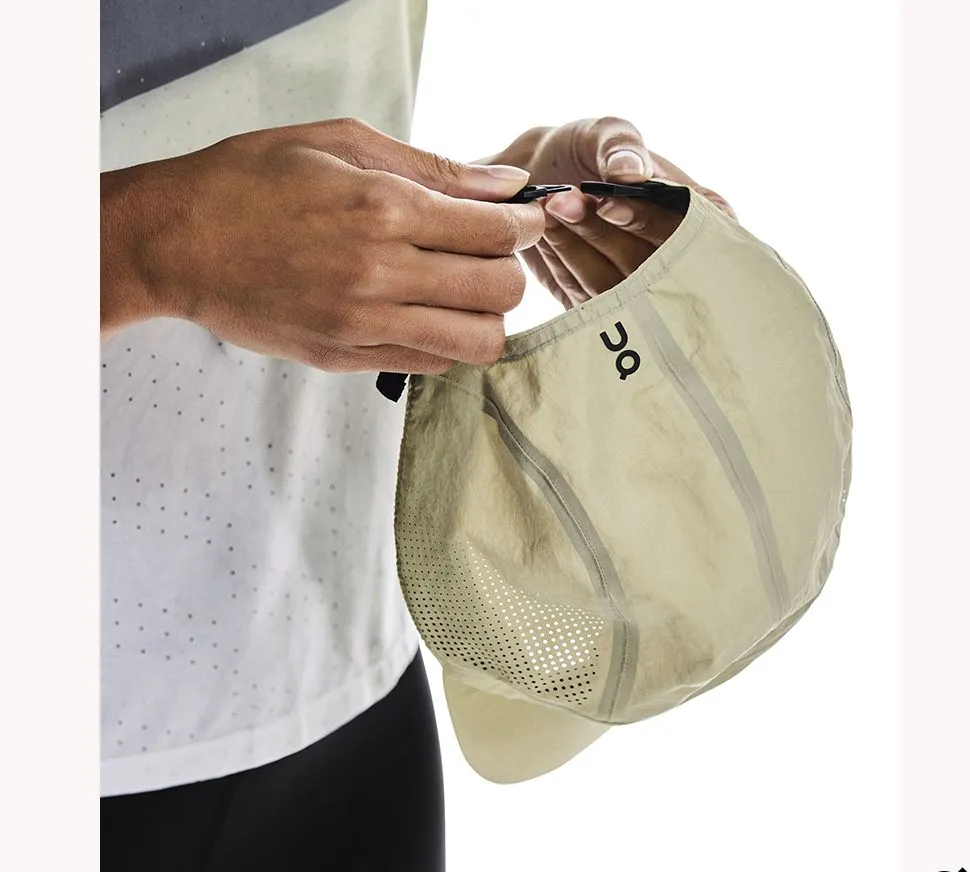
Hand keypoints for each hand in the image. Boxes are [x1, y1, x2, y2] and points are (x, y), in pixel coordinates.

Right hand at [100, 118, 545, 372]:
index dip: (524, 226)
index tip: (525, 221)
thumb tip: (503, 185)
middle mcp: (379, 273)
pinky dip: (446, 341)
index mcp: (382, 208)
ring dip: (486, 316)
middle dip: (512, 270)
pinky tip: (425, 313)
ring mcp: (363, 324)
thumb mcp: (340, 144)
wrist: (179, 242)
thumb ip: (431, 167)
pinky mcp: (346, 357)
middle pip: (499, 291)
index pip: (494, 231)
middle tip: (492, 255)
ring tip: (463, 292)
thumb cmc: (251, 182)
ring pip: (476, 341)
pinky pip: (431, 364)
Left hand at [486, 118, 734, 308]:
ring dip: (575, 248)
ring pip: (611, 285)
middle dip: (601, 233)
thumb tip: (628, 171)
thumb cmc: (589, 150)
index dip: (646, 219)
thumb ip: (620, 146)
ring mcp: (642, 290)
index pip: (685, 229)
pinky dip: (561, 265)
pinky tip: (544, 234)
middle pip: (647, 265)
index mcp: (703, 215)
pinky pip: (584, 298)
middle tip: (562, 201)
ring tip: (549, 208)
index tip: (606, 201)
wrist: (543, 176)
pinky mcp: (605, 308)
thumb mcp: (607, 133)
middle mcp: (678, 259)